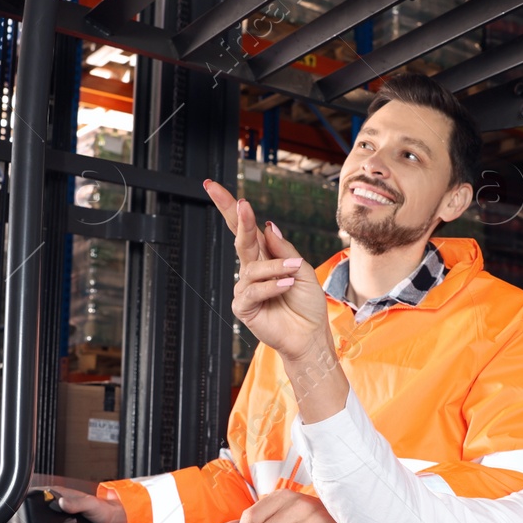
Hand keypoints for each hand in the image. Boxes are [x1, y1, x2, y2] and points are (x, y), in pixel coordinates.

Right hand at [33, 489, 126, 522]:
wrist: (109, 522)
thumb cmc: (101, 509)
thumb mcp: (89, 504)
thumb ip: (76, 503)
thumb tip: (62, 503)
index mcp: (59, 495)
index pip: (38, 500)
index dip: (36, 512)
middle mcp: (56, 505)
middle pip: (38, 519)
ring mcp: (56, 518)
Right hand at [203, 178, 331, 364]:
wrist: (310, 336)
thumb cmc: (307, 305)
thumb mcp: (302, 269)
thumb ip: (283, 249)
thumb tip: (267, 226)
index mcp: (266, 257)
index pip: (245, 229)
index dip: (230, 208)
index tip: (213, 186)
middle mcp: (253, 270)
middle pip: (239, 238)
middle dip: (236, 218)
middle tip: (241, 204)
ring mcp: (246, 289)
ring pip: (253, 268)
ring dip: (275, 268)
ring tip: (293, 273)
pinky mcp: (243, 308)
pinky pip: (253, 290)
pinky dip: (271, 286)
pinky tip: (285, 286)